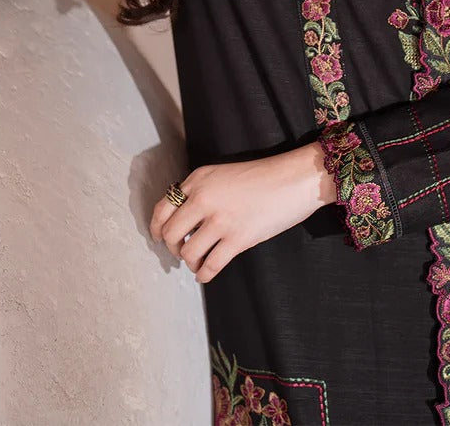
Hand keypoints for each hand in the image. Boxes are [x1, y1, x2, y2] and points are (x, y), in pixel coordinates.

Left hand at [149, 141, 335, 283]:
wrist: (294, 180)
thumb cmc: (262, 177)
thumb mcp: (223, 174)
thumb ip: (202, 191)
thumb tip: (185, 219)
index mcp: (198, 179)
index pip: (162, 207)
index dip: (156, 227)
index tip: (157, 237)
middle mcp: (203, 198)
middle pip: (170, 233)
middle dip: (172, 247)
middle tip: (181, 251)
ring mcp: (220, 219)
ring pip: (187, 252)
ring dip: (189, 261)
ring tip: (197, 261)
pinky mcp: (237, 239)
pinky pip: (210, 265)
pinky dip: (203, 275)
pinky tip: (205, 274)